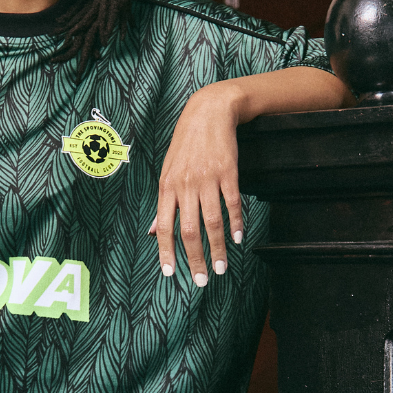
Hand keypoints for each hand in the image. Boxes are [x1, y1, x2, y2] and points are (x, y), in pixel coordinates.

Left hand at [151, 83, 243, 284]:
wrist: (209, 112)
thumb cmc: (186, 144)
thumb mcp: (168, 171)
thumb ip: (164, 204)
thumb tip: (154, 233)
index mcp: (167, 187)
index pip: (165, 227)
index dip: (167, 252)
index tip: (171, 273)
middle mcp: (185, 185)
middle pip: (190, 230)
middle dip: (196, 259)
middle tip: (202, 280)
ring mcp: (207, 179)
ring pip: (213, 222)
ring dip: (219, 248)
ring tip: (222, 267)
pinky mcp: (228, 172)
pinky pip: (232, 204)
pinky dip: (236, 224)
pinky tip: (238, 239)